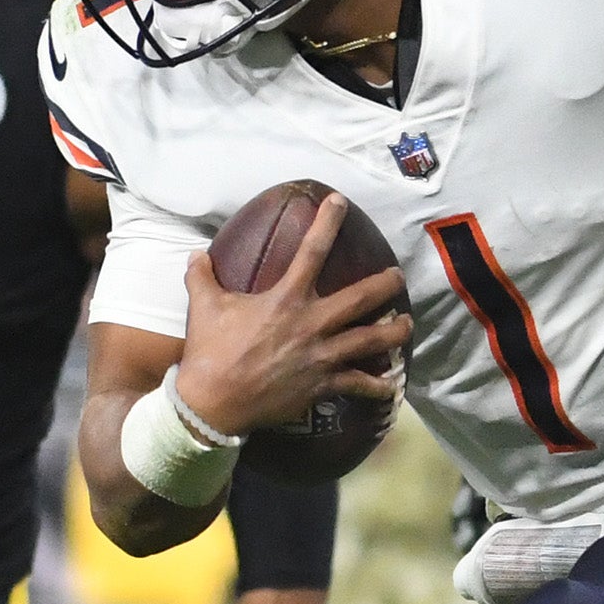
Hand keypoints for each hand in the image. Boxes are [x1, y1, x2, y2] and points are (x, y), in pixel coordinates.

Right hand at [175, 194, 408, 437]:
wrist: (214, 402)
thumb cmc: (211, 351)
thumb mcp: (204, 306)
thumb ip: (202, 277)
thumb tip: (196, 254)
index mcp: (286, 298)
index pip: (312, 251)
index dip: (327, 222)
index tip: (340, 201)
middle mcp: (312, 324)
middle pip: (360, 299)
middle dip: (385, 286)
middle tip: (399, 278)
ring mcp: (322, 356)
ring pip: (370, 341)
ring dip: (394, 332)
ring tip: (408, 324)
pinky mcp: (323, 385)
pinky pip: (358, 385)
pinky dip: (378, 386)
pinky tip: (392, 386)